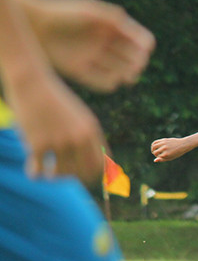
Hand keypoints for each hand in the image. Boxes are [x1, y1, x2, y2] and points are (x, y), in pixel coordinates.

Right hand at [8, 66, 106, 182]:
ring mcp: (59, 141)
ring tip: (48, 172)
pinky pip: (39, 171)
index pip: (102, 164)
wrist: (32, 82)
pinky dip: (36, 174)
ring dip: (54, 176)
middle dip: (76, 177)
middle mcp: (79, 138)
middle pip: (85, 173)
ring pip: (62, 174)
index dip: (95, 175)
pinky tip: (33, 170)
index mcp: (92, 131)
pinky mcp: (38, 143)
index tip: (86, 177)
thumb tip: (98, 162)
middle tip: (65, 175)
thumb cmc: (55, 100)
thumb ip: (88, 137)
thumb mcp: (79, 116)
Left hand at [19, 0, 154, 92]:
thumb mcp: (93, 12)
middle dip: (138, 63)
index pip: (141, 40)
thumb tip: (143, 39)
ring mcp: (94, 58)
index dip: (145, 47)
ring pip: (121, 72)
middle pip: (133, 58)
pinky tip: (111, 81)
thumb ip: (118, 21)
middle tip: (136, 67)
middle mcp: (106, 43)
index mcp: (112, 27)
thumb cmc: (65, 14)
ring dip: (127, 75)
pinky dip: (110, 84)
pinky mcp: (81, 71)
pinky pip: (103, 83)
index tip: (144, 50)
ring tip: (126, 76)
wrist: (34, 25)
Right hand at [150, 137, 190, 161]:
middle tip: (157, 154)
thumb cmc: (177, 153)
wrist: (183, 145)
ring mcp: (164, 143)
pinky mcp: (164, 140)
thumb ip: (162, 160)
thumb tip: (154, 160)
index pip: (157, 156)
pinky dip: (153, 145)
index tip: (161, 157)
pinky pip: (155, 142)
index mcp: (166, 154)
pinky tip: (154, 147)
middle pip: (154, 152)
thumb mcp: (170, 158)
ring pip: (153, 146)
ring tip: (155, 151)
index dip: (158, 157)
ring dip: (152, 149)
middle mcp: (164, 148)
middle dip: (155, 154)